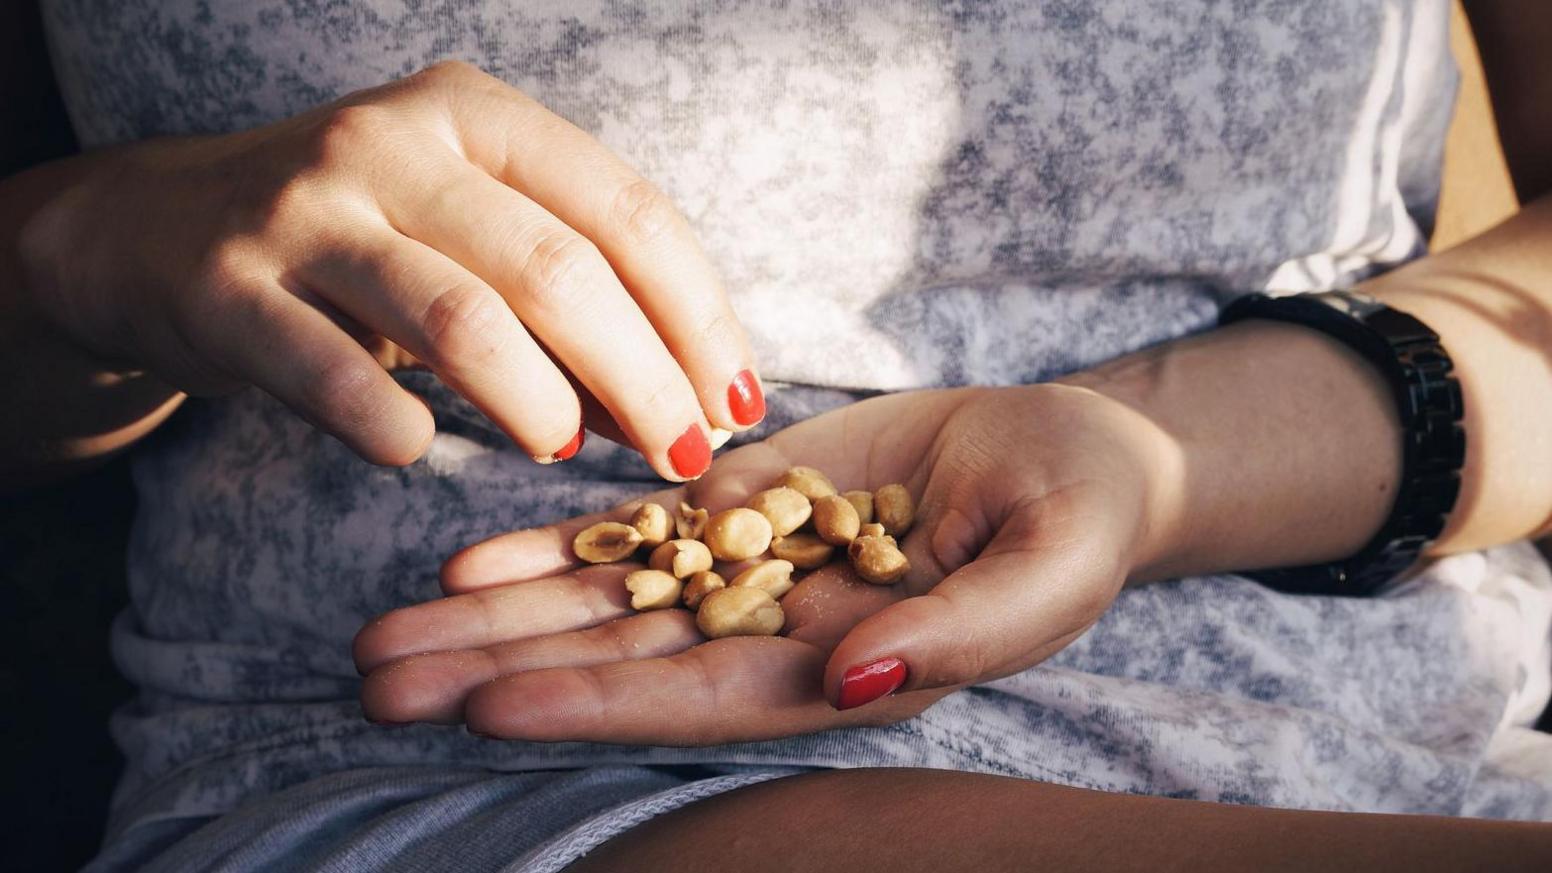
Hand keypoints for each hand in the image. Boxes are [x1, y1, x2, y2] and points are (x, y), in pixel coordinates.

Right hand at [17, 61, 759, 477]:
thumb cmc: (357, 238)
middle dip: (643, 375)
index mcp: (476, 114)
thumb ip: (565, 293)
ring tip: (566, 450)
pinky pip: (333, 374)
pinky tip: (415, 449)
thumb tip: (680, 399)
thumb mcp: (466, 225)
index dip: (696, 314)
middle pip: (558, 269)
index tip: (736, 398)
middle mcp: (393, 143)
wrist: (157, 229)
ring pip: (460, 316)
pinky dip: (392, 427)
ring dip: (537, 401)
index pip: (625, 211)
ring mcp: (307, 211)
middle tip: (681, 452)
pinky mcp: (229, 288)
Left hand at [354, 383, 1181, 742]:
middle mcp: (772, 634)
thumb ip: (956, 635)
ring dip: (496, 614)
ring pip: (603, 599)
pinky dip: (552, 545)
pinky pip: (632, 529)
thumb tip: (854, 683)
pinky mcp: (738, 504)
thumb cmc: (1075, 517)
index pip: (698, 696)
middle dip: (499, 668)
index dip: (595, 701)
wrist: (1058, 452)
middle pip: (615, 658)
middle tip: (379, 677)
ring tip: (384, 630)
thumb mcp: (1048, 571)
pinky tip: (468, 554)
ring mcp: (746, 569)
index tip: (489, 703)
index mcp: (841, 671)